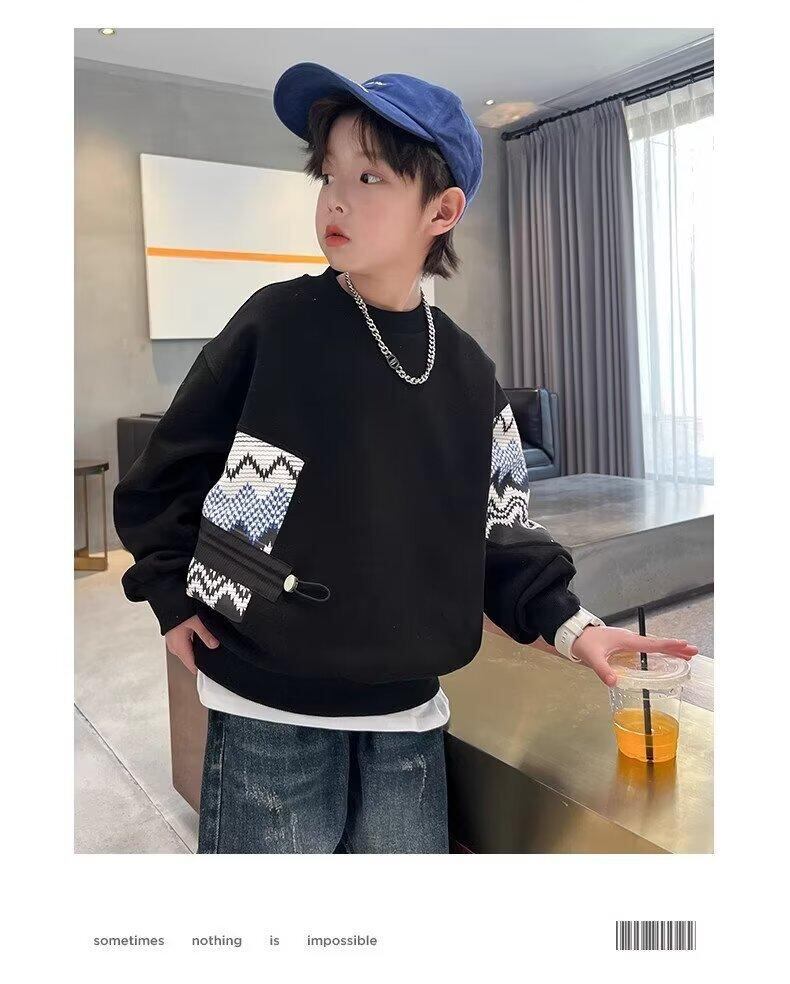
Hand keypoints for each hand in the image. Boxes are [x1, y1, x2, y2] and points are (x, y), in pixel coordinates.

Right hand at [165, 615, 218, 674]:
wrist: (166, 601)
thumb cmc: (177, 609)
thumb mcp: (196, 621)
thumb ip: (205, 635)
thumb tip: (214, 645)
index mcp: (179, 648)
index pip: (192, 666)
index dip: (203, 668)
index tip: (213, 666)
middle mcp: (174, 647)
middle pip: (191, 660)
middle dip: (202, 657)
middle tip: (213, 648)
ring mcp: (173, 642)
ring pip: (188, 652)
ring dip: (197, 648)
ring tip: (207, 639)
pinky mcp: (174, 637)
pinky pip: (185, 644)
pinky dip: (192, 642)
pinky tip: (198, 634)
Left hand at [570, 625, 698, 686]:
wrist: (575, 634)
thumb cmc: (584, 643)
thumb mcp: (592, 657)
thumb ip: (602, 669)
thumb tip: (613, 682)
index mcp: (627, 641)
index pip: (652, 644)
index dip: (668, 646)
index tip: (685, 645)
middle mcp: (630, 639)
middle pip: (657, 644)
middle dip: (675, 648)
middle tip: (694, 651)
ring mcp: (628, 642)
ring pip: (653, 646)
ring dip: (669, 650)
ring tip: (685, 655)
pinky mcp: (624, 645)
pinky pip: (646, 648)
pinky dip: (658, 651)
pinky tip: (663, 657)